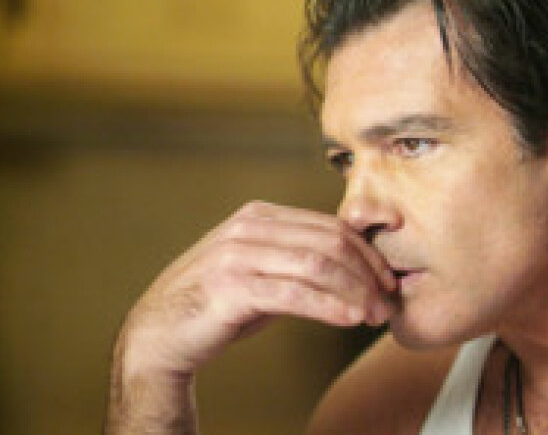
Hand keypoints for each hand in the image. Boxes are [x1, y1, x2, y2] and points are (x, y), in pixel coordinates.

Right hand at [118, 201, 397, 377]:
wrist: (160, 331)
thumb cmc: (218, 303)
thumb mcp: (262, 271)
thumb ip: (299, 261)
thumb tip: (356, 270)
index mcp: (260, 215)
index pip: (330, 226)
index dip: (366, 254)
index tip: (388, 281)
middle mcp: (249, 227)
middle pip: (329, 242)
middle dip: (367, 273)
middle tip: (387, 302)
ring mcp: (237, 254)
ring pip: (317, 265)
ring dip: (354, 292)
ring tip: (374, 315)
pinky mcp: (231, 287)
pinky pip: (293, 294)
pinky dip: (328, 306)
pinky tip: (349, 319)